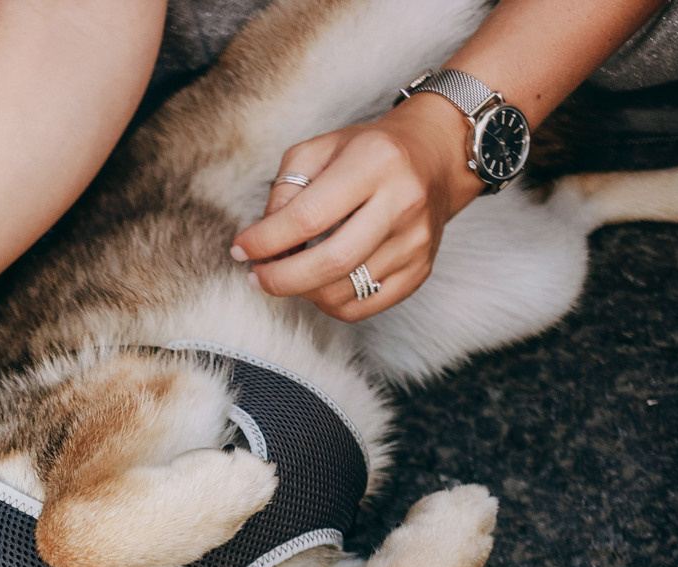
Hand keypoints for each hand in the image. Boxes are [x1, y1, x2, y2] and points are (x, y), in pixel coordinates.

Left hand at [230, 94, 481, 321]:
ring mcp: (415, 241)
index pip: (308, 217)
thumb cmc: (369, 151)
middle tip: (256, 276)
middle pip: (330, 263)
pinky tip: (318, 285)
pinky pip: (364, 307)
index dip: (265, 241)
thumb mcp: (322, 149)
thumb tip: (263, 240)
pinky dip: (330, 304)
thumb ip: (286, 188)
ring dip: (303, 291)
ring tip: (288, 274)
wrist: (436, 157)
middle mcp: (401, 203)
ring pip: (344, 291)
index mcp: (375, 163)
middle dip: (280, 279)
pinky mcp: (421, 270)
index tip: (240, 249)